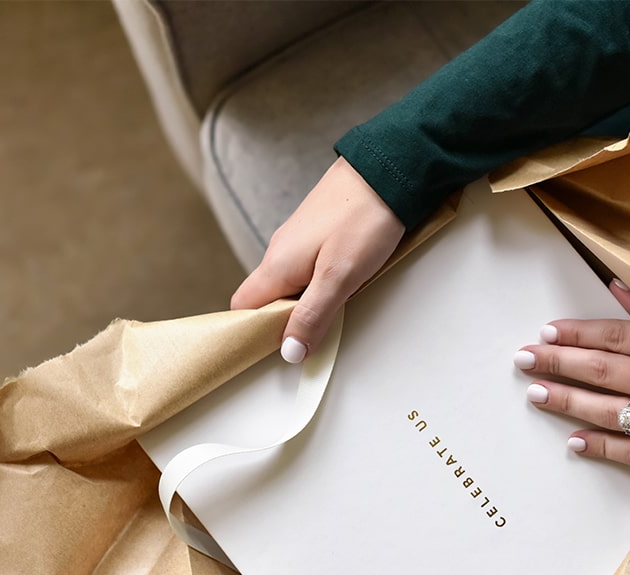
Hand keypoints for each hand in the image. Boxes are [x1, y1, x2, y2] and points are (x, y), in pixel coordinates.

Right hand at [230, 156, 404, 362]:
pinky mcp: (316, 232)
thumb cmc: (364, 219)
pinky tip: (342, 285)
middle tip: (312, 338)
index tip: (277, 351)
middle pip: (265, 298)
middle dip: (283, 322)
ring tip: (333, 312)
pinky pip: (306, 268)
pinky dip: (317, 284)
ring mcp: (297, 241)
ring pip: (288, 284)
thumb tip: (289, 352)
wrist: (386, 167)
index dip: (253, 332)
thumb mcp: (340, 277)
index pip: (243, 308)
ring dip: (304, 304)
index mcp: (276, 265)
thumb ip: (313, 315)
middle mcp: (279, 252)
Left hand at [514, 280, 629, 479]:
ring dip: (567, 401)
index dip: (576, 334)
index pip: (615, 336)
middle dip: (557, 363)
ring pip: (608, 412)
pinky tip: (573, 442)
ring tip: (536, 393)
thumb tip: (617, 289)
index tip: (547, 332)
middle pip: (602, 370)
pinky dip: (600, 448)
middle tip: (523, 359)